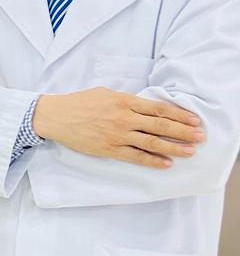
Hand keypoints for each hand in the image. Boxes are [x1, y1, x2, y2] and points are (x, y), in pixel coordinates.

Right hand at [32, 88, 205, 168]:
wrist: (55, 116)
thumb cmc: (79, 102)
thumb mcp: (104, 93)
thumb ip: (126, 100)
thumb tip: (147, 108)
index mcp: (122, 100)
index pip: (158, 108)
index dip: (179, 114)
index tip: (194, 120)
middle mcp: (123, 118)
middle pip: (160, 126)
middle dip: (183, 132)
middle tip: (200, 136)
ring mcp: (117, 135)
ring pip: (152, 142)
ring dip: (174, 147)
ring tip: (190, 151)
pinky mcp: (109, 149)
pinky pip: (136, 157)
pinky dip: (153, 160)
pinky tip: (166, 163)